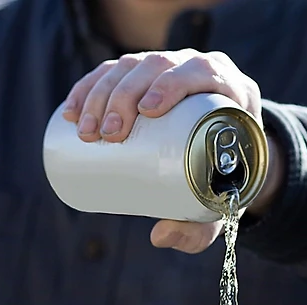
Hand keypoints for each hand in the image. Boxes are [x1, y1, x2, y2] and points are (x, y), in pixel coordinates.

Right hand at [61, 50, 283, 252]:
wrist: (226, 168)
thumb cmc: (225, 188)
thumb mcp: (218, 209)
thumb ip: (198, 232)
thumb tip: (160, 236)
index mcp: (234, 92)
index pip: (201, 72)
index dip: (172, 82)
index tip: (147, 111)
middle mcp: (202, 71)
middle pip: (158, 66)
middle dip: (125, 94)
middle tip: (109, 135)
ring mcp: (171, 69)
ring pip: (131, 66)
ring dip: (100, 92)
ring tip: (86, 132)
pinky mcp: (146, 77)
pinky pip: (113, 71)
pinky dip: (89, 87)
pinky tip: (72, 109)